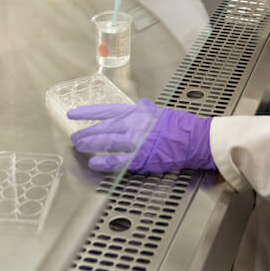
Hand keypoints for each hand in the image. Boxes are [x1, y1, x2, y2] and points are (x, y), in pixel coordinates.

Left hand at [68, 99, 214, 172]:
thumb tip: (138, 106)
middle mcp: (135, 124)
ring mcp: (137, 141)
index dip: (89, 112)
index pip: (108, 110)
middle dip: (87, 132)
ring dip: (91, 144)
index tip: (74, 113)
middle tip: (75, 137)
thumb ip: (145, 111)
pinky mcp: (142, 157)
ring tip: (80, 147)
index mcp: (139, 112)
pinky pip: (118, 161)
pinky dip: (105, 162)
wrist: (195, 138)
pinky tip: (95, 164)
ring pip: (107, 142)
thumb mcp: (160, 112)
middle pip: (104, 127)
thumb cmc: (180, 125)